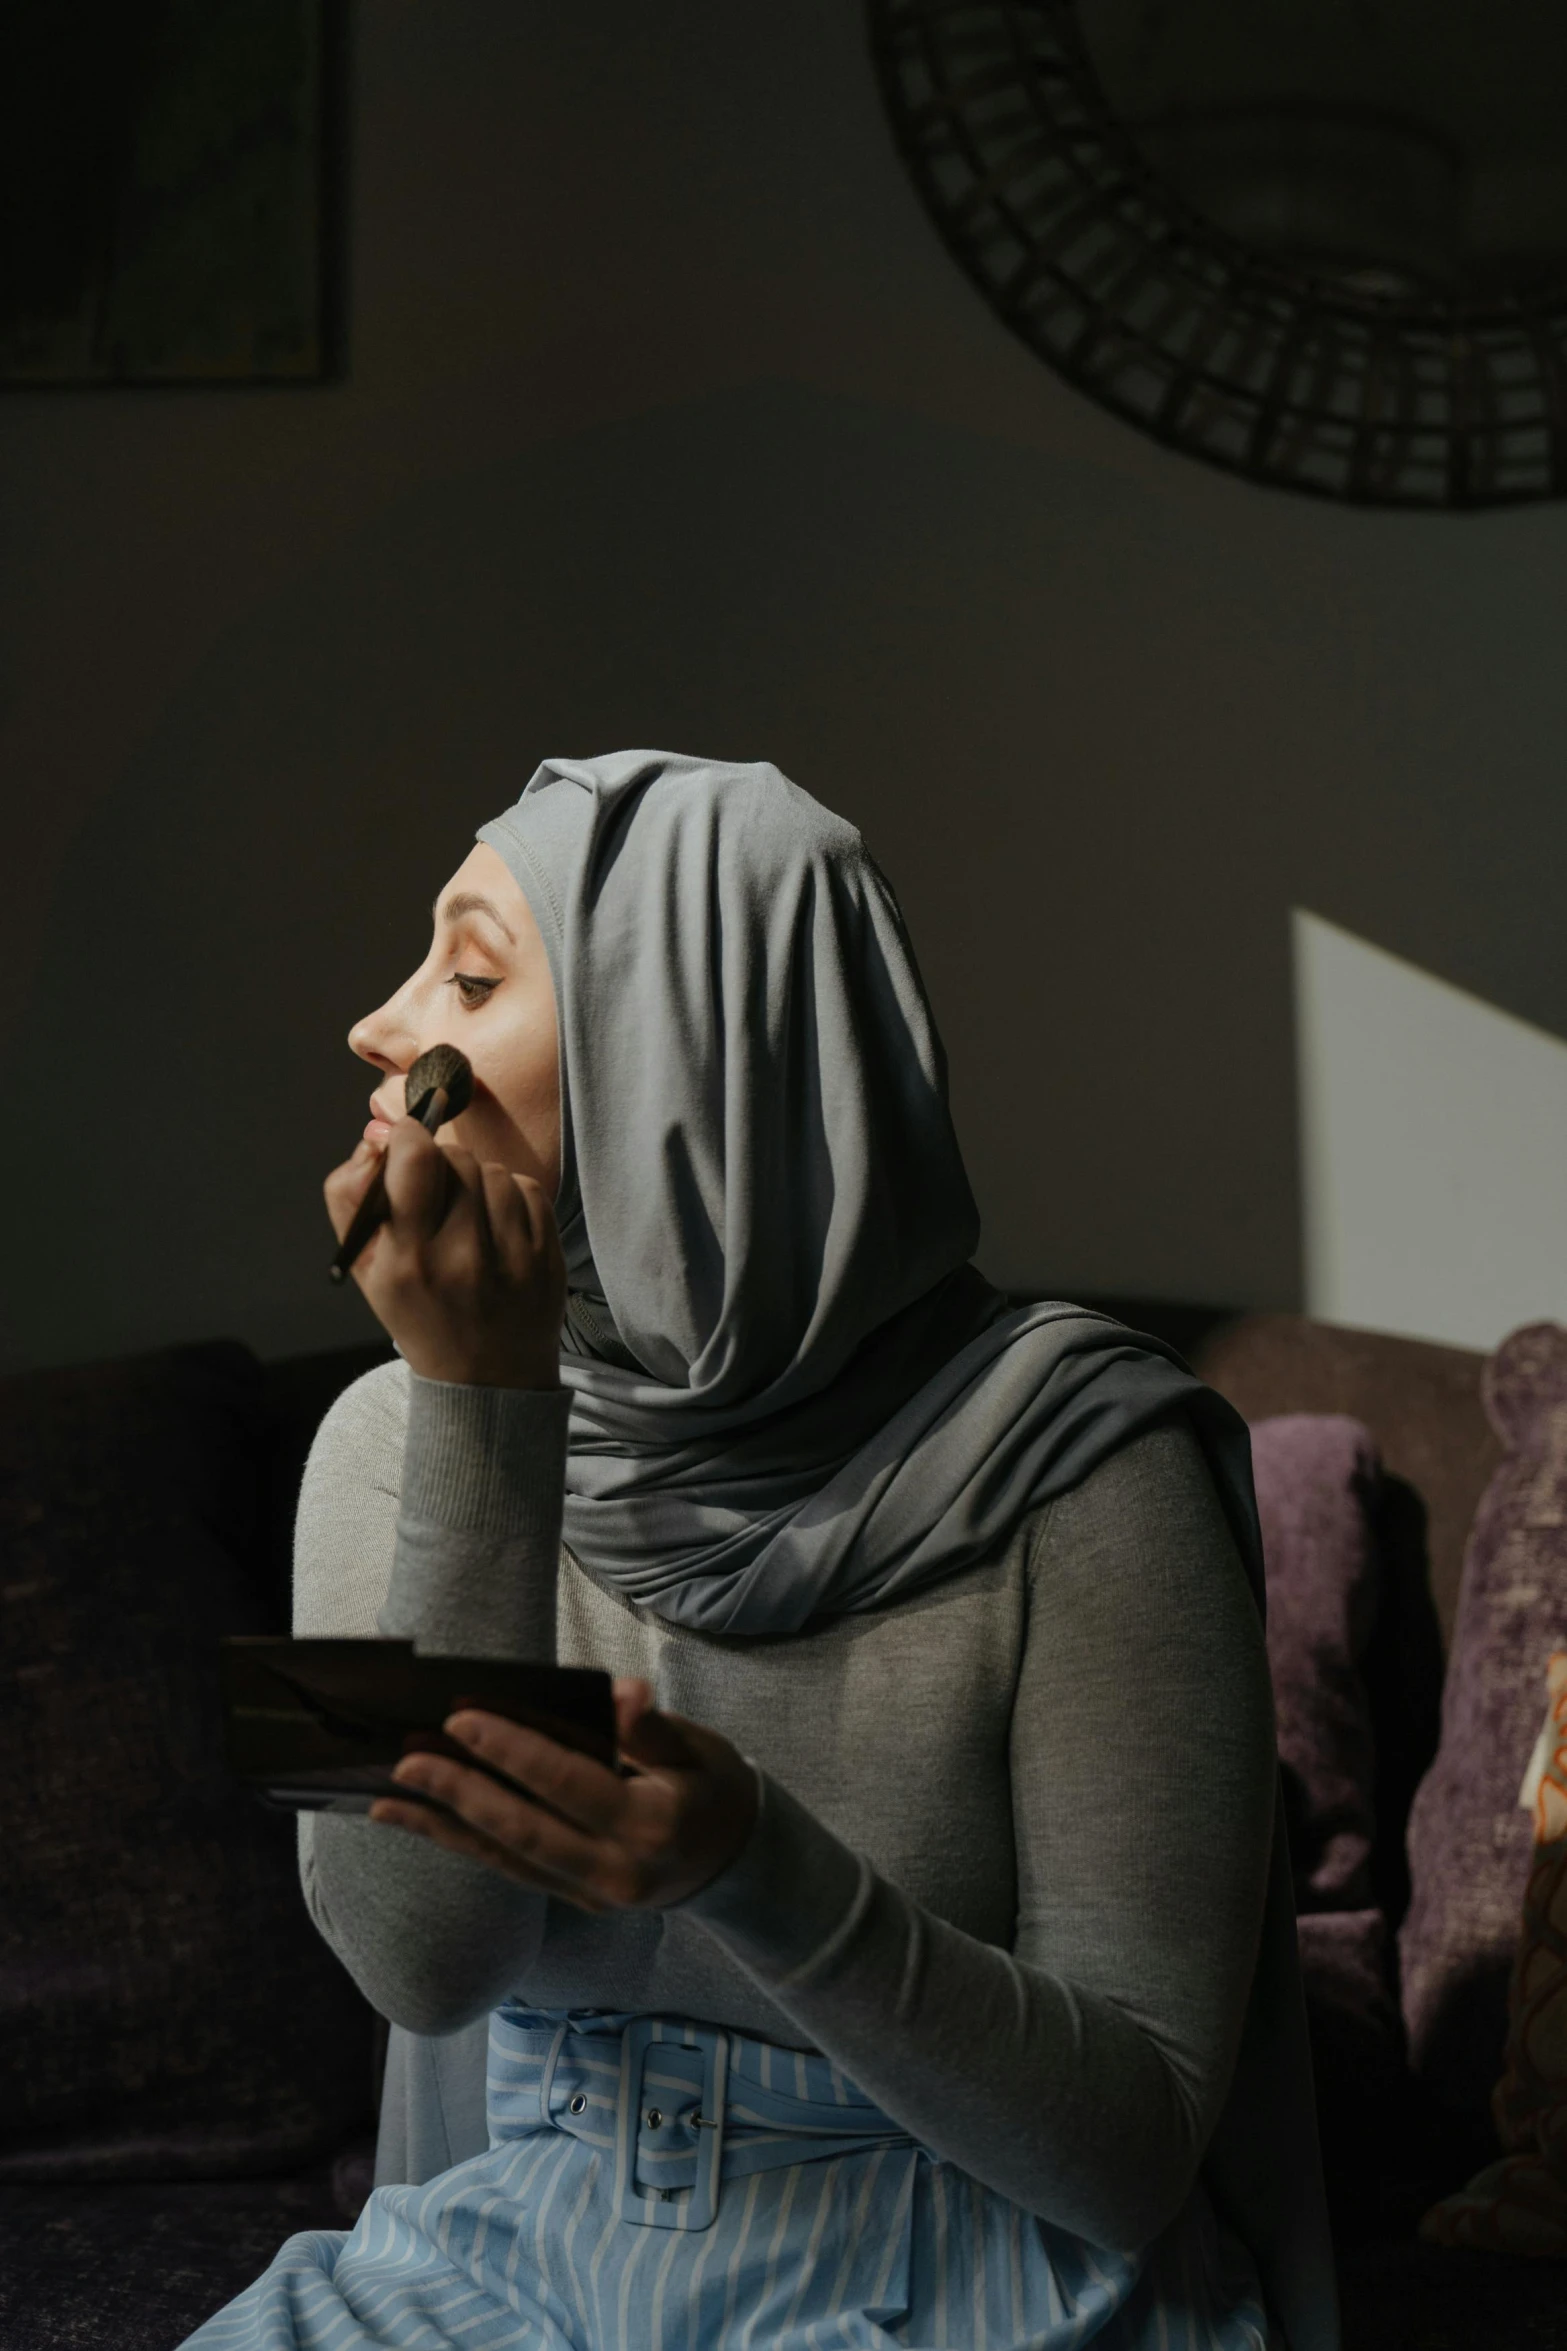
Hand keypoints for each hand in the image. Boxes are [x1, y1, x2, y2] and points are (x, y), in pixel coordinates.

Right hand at [324, 1119, 563, 1387]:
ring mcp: (514, 1259)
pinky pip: (529, 1187)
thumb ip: (351, 1198)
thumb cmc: (419, 1314)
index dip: (409, 1138)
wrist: (488, 1378)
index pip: (416, 1161)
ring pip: (494, 1170)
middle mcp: (463, 1258)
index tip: (407, 1145)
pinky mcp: (548, 1256)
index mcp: (409, 1263)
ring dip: (477, 1181)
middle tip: (436, 1195)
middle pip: (457, 1158)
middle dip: (441, 1163)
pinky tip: (497, 1227)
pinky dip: (510, 1196)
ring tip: (467, 1217)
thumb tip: (376, 1140)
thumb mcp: (366, 1269)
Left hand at [367, 1678, 759, 1911]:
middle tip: (407, 1761)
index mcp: (651, 1825)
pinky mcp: (574, 1901)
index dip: (515, 1752)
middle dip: (460, 1795)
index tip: (463, 1719)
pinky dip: (461, 1843)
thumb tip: (621, 1694)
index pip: (571, 1784)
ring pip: (506, 1858)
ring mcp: (592, 1895)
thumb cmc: (714, 1788)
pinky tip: (419, 1821)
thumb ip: (650, 1726)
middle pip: (525, 1831)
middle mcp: (616, 1872)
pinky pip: (510, 1868)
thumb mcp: (698, 1748)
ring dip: (443, 1827)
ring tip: (390, 1796)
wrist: (739, 1862)